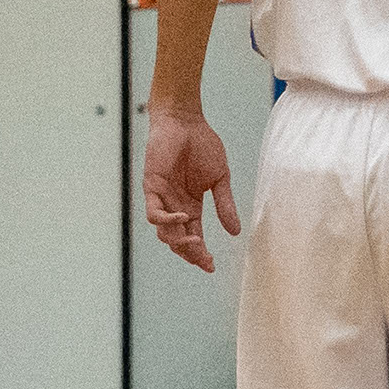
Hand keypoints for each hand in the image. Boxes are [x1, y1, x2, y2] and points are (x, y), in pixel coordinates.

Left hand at [142, 105, 239, 271]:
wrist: (185, 122)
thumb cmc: (202, 145)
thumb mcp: (220, 179)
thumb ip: (225, 204)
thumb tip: (236, 232)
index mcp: (192, 206)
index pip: (194, 236)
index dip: (200, 254)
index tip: (211, 266)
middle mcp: (175, 206)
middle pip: (178, 240)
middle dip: (191, 254)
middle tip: (205, 260)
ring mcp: (162, 198)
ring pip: (164, 232)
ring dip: (178, 242)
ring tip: (195, 242)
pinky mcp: (152, 188)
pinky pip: (154, 213)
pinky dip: (167, 220)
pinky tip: (183, 218)